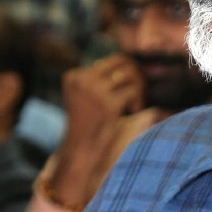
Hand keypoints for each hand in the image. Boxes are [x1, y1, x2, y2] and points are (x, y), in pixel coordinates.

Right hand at [46, 56, 147, 209]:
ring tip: (135, 103)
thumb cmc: (87, 125)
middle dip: (135, 74)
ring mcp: (95, 91)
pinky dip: (138, 99)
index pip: (107, 61)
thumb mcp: (86, 97)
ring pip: (130, 73)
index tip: (122, 94)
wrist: (81, 150)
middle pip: (121, 61)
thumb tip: (127, 62)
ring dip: (139, 86)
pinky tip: (133, 111)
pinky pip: (134, 90)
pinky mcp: (109, 104)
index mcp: (73, 76)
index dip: (122, 75)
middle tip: (138, 91)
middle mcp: (82, 79)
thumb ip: (99, 79)